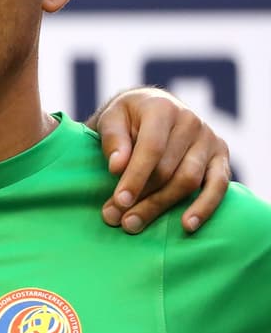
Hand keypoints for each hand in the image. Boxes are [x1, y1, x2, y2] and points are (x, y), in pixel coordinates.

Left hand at [87, 88, 229, 234]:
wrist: (152, 107)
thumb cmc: (127, 118)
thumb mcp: (111, 119)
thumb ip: (113, 139)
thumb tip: (117, 167)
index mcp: (162, 109)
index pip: (152, 148)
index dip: (135, 177)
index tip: (120, 201)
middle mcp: (190, 122)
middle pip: (168, 169)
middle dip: (142, 198)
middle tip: (117, 219)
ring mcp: (209, 140)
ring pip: (189, 181)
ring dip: (161, 206)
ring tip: (135, 224)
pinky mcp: (221, 157)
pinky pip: (218, 186)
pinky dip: (204, 207)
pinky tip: (187, 225)